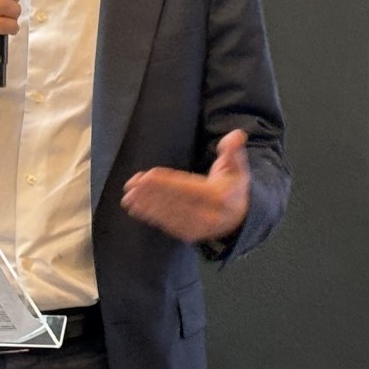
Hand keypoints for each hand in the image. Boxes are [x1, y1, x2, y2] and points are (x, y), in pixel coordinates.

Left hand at [120, 129, 250, 242]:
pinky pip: (168, 224)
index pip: (188, 188)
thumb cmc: (233, 187)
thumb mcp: (237, 167)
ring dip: (146, 206)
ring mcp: (198, 227)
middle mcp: (208, 215)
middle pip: (174, 202)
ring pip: (168, 215)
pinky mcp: (189, 234)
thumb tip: (236, 135)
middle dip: (150, 194)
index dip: (166, 182)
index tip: (147, 176)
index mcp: (219, 196)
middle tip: (130, 186)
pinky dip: (151, 216)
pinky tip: (137, 209)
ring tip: (128, 197)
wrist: (240, 218)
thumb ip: (234, 150)